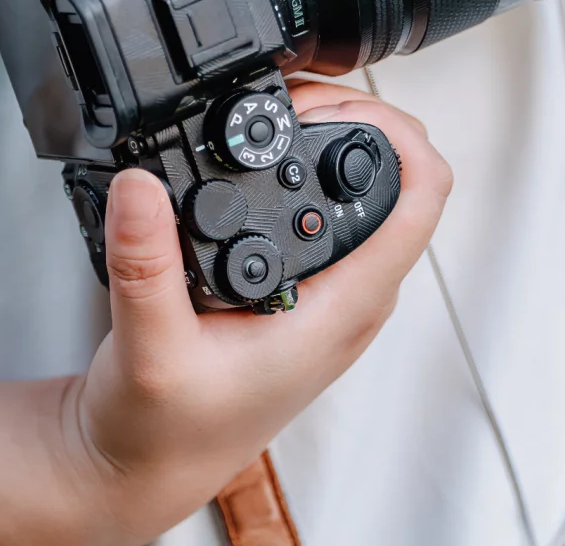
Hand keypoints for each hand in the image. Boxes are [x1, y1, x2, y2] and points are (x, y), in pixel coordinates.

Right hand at [65, 83, 450, 544]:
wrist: (141, 466)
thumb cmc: (161, 429)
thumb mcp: (147, 348)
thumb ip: (145, 266)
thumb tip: (141, 185)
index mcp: (341, 307)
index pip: (422, 198)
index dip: (394, 132)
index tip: (332, 108)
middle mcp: (350, 292)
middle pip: (400, 176)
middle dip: (356, 117)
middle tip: (295, 98)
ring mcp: (332, 288)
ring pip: (369, 188)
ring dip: (334, 137)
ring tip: (285, 110)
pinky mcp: (304, 284)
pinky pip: (332, 208)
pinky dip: (309, 164)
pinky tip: (272, 149)